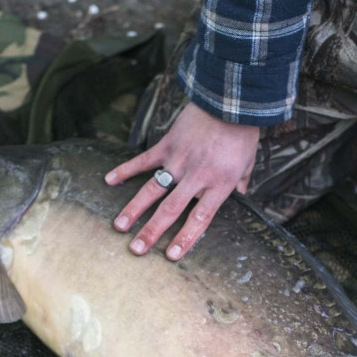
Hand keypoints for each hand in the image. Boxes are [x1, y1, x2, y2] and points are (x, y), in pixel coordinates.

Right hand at [104, 102, 259, 260]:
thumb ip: (241, 182)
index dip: (185, 238)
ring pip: (153, 189)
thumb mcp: (248, 162)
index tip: (171, 256)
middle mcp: (196, 176)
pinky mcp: (167, 144)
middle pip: (170, 210)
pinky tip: (109, 180)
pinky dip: (125, 169)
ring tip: (119, 226)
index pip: (200, 219)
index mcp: (219, 185)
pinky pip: (143, 160)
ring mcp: (179, 160)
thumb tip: (242, 194)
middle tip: (136, 250)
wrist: (231, 100)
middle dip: (152, 232)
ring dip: (134, 209)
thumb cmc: (242, 133)